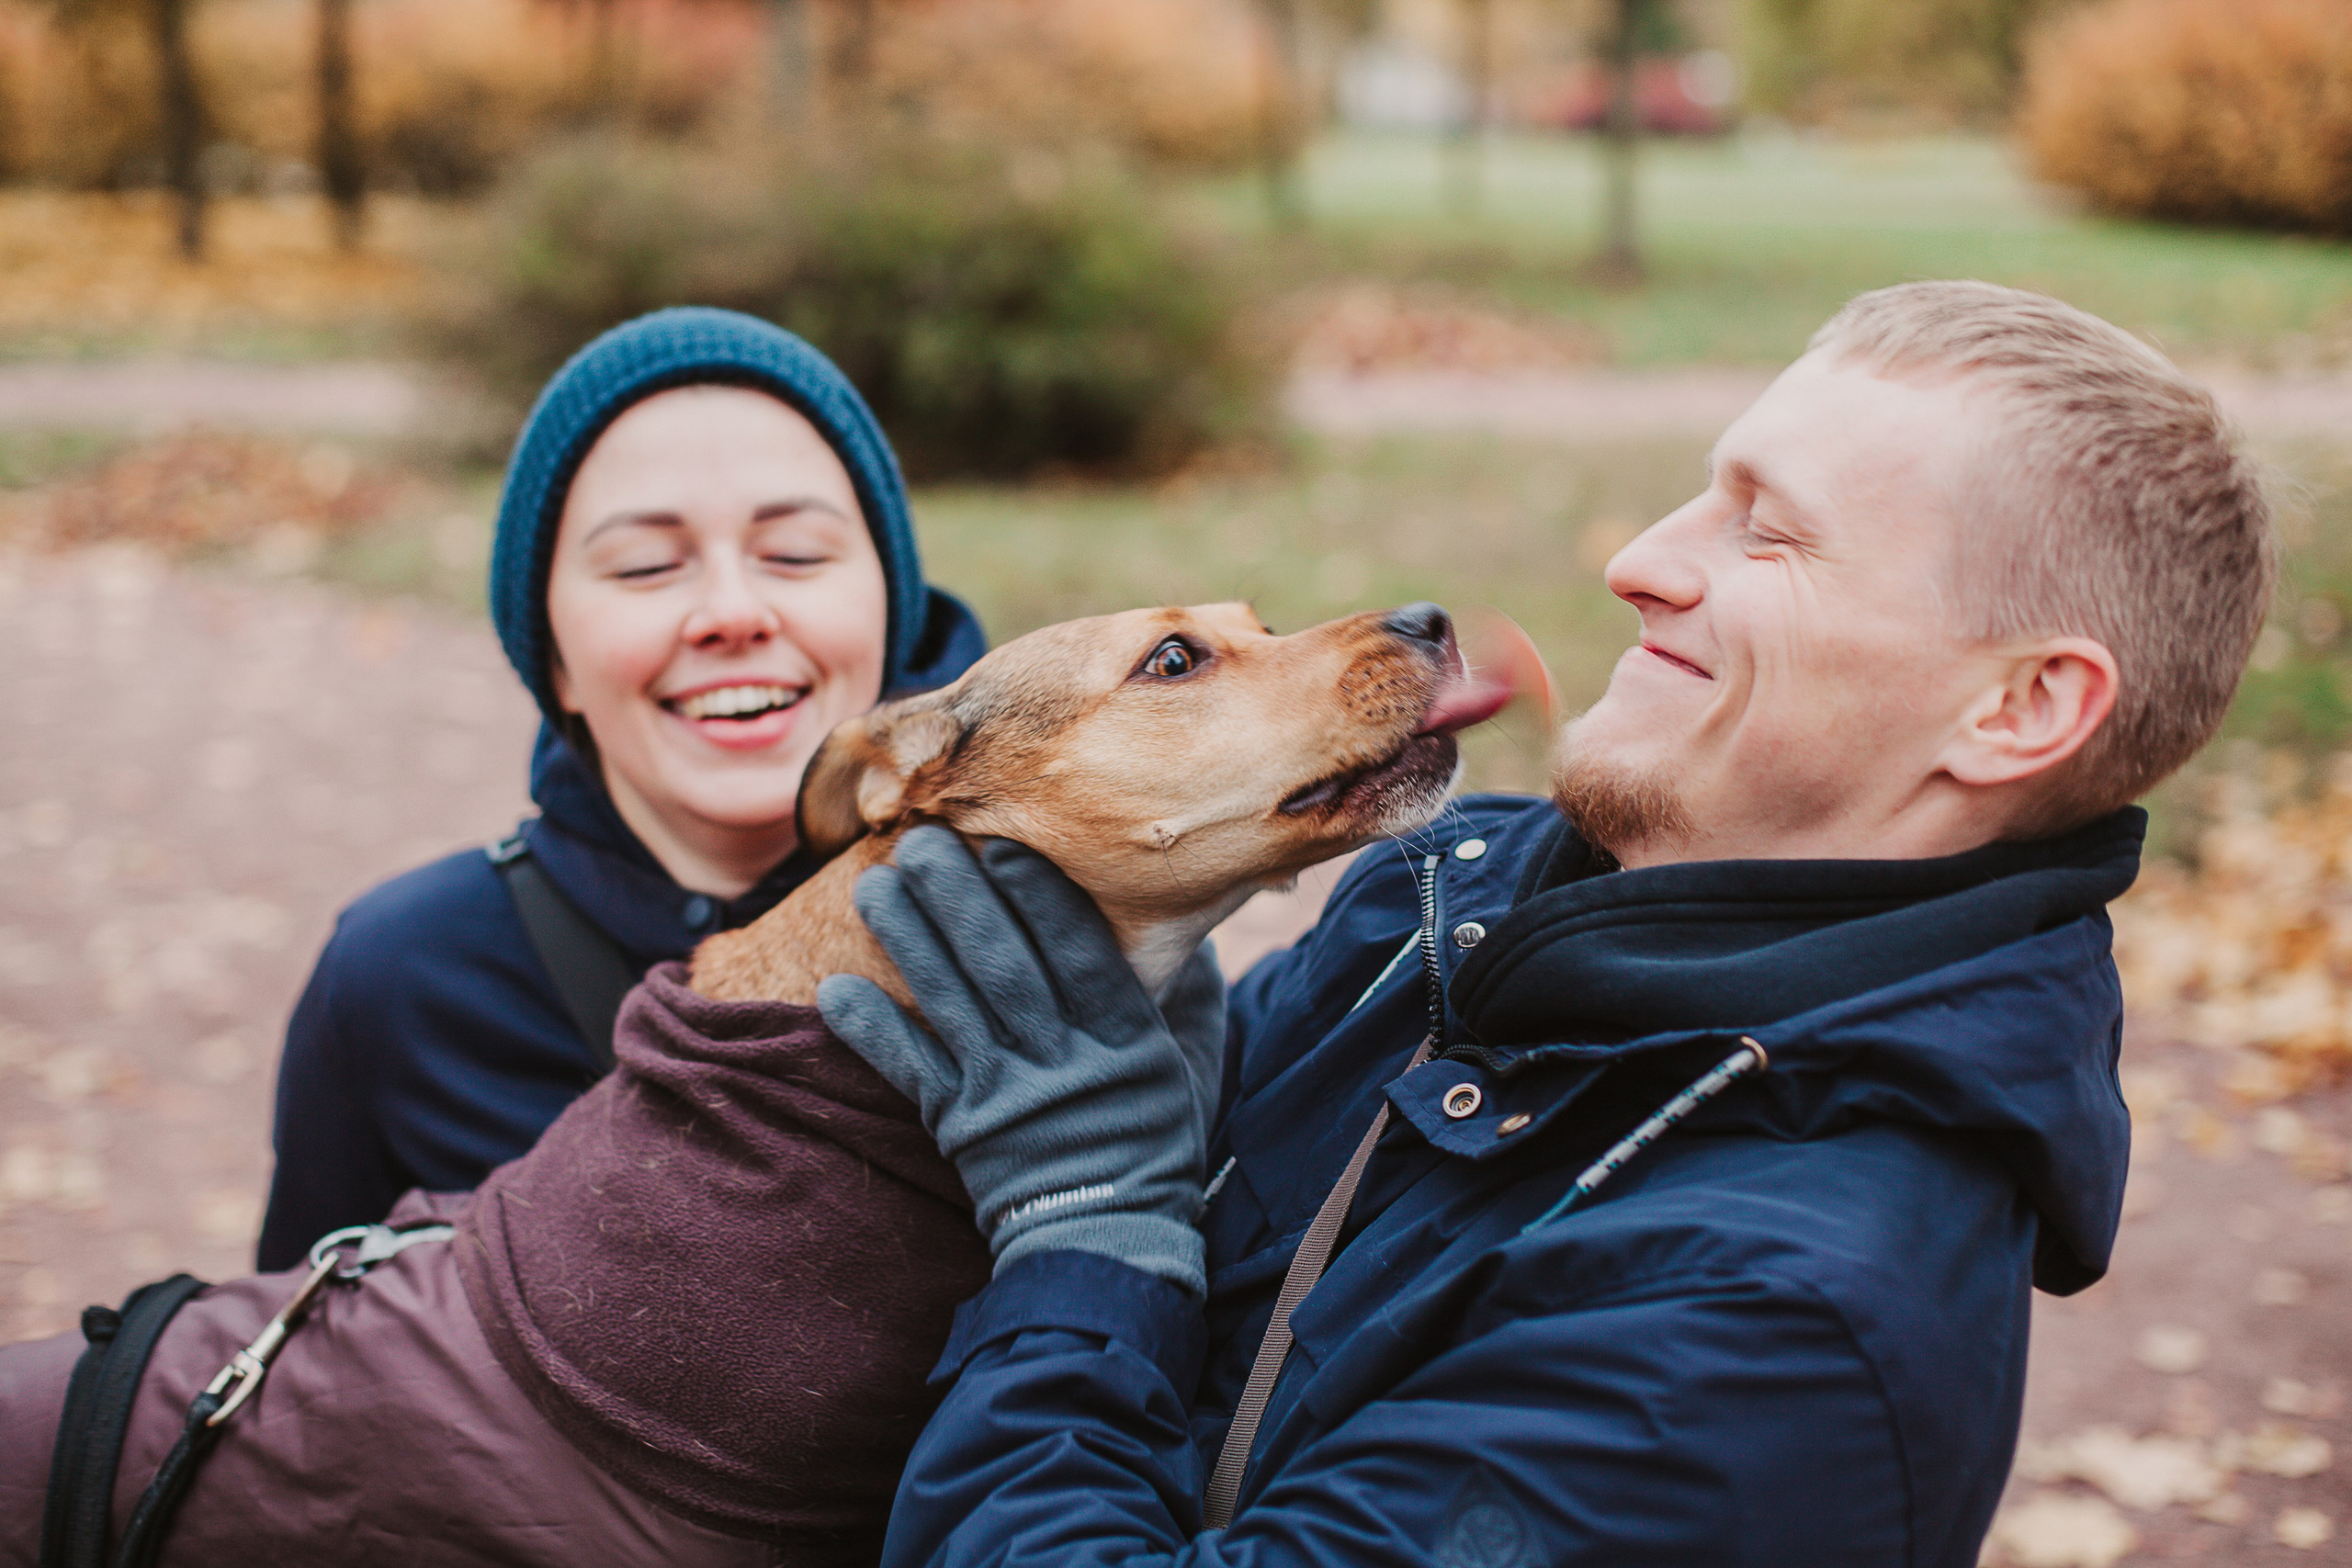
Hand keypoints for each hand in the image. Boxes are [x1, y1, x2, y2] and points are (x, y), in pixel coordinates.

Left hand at [817, 827, 1225, 1294]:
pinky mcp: (960, 1129)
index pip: (1081, 955)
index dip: (1040, 898)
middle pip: (1005, 968)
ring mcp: (1006, 1097)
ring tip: (872, 887)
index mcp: (1125, 1040)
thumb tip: (1187, 921)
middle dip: (958, 899)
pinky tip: (835, 990)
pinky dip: (872, 1032)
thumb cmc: (1152, 1141)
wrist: (1104, 1240)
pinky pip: (911, 1073)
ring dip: (909, 942)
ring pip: (952, 1005)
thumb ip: (1189, 994)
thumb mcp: (1190, 1066)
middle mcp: (1064, 1062)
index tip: (1002, 844)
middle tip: (918, 841)